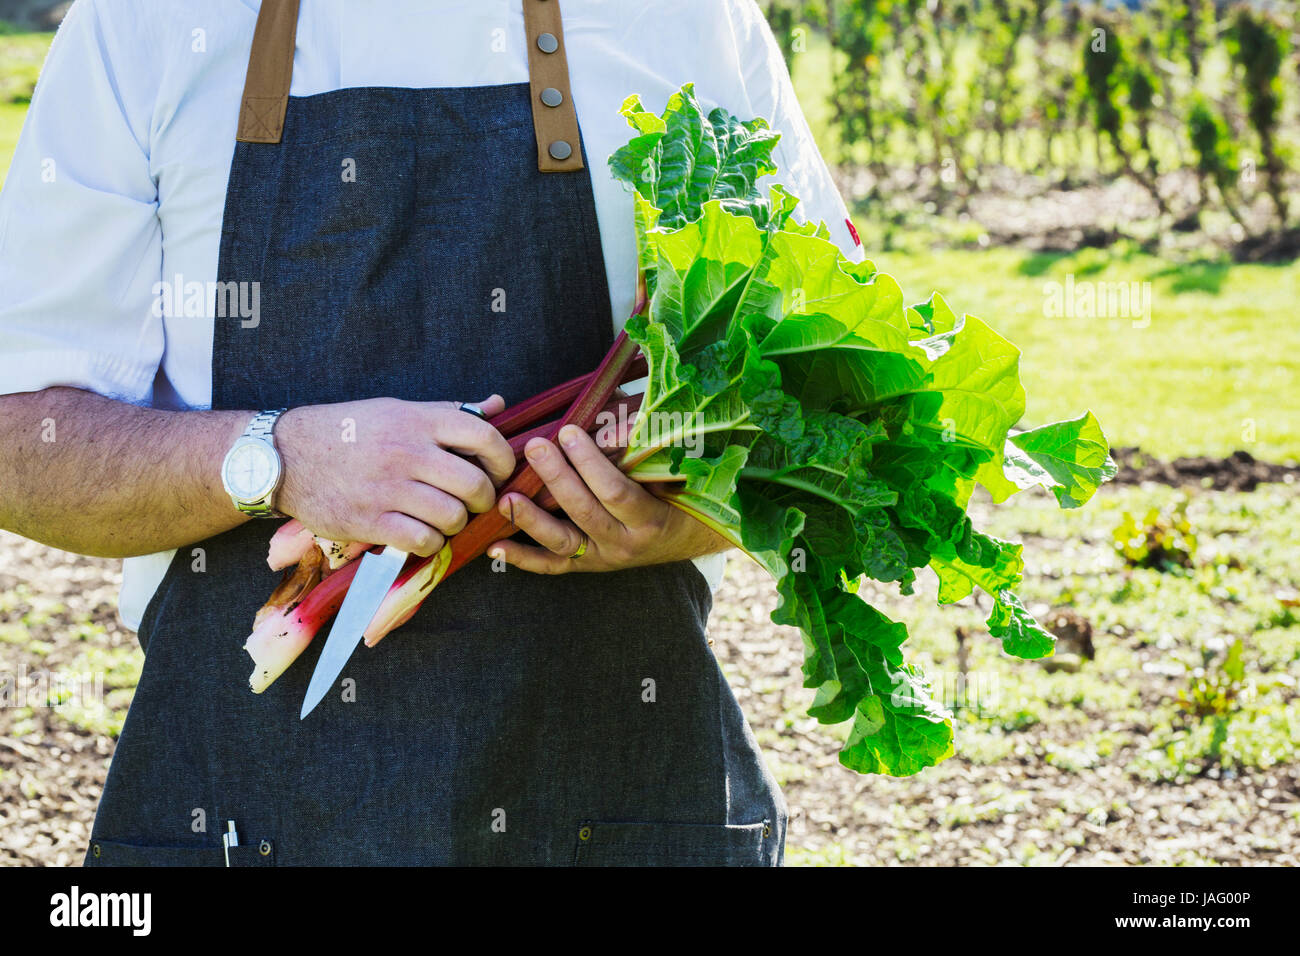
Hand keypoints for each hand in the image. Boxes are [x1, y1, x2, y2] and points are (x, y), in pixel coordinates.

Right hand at [275, 394, 513, 556]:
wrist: (284, 455)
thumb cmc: (348, 431)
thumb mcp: (395, 410)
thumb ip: (448, 412)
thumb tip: (498, 406)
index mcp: (416, 420)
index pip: (484, 436)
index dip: (503, 459)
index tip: (499, 471)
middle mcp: (406, 452)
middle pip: (475, 484)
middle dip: (483, 499)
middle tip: (473, 502)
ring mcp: (388, 489)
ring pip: (453, 517)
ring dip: (455, 523)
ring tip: (442, 517)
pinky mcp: (370, 521)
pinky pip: (424, 541)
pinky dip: (430, 542)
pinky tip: (420, 533)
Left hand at [486, 424, 731, 572]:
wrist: (684, 537)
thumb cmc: (677, 493)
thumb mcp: (671, 471)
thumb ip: (640, 443)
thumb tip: (605, 408)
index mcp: (650, 519)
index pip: (617, 492)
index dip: (591, 464)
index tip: (570, 431)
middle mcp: (625, 543)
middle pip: (585, 512)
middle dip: (557, 478)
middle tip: (536, 446)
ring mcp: (602, 558)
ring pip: (562, 541)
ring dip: (530, 519)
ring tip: (507, 496)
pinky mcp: (584, 566)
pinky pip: (551, 566)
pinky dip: (522, 558)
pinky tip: (494, 547)